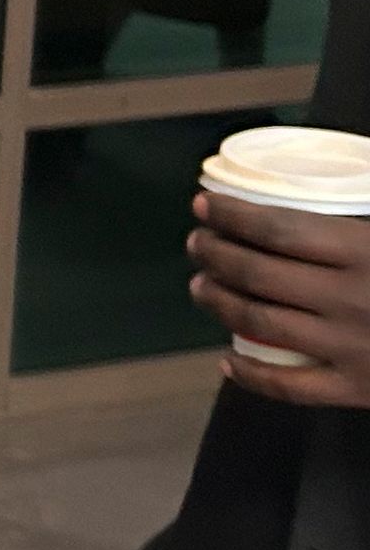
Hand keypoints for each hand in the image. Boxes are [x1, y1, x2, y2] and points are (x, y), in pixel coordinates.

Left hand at [189, 189, 369, 407]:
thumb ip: (367, 200)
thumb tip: (351, 160)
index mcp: (367, 251)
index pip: (276, 228)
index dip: (231, 216)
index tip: (204, 206)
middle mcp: (351, 299)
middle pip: (256, 273)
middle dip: (214, 255)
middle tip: (197, 245)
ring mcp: (351, 347)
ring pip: (259, 323)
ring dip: (218, 302)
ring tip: (201, 287)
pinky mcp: (358, 390)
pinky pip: (288, 387)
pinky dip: (248, 375)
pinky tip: (227, 359)